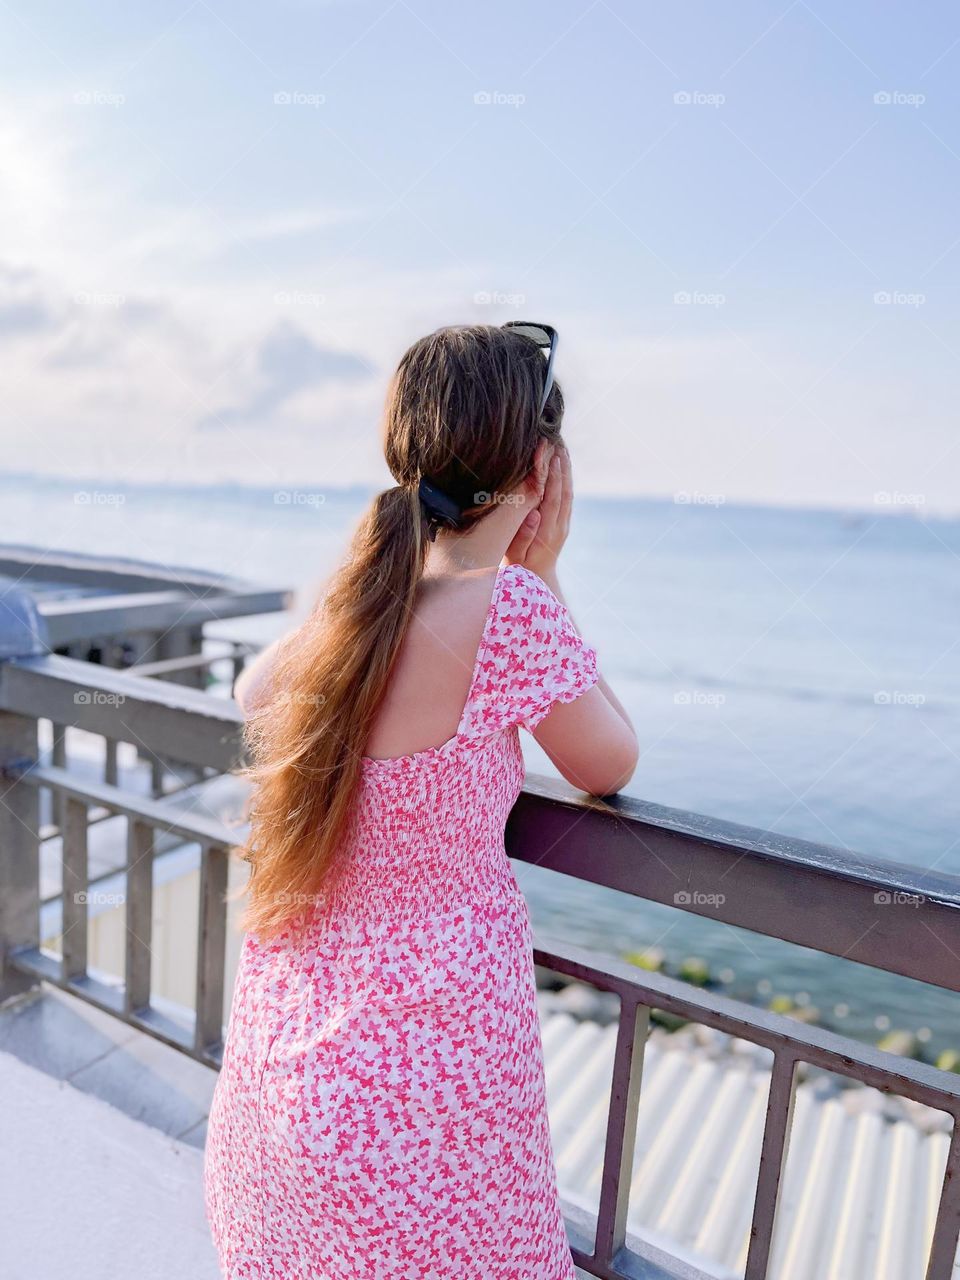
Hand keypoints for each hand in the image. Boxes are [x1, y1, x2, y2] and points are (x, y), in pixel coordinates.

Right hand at [505, 439, 571, 583]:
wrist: (536, 581)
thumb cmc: (518, 568)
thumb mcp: (515, 557)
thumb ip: (524, 536)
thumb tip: (534, 514)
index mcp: (547, 532)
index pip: (552, 498)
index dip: (552, 476)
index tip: (550, 454)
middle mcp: (559, 526)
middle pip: (564, 491)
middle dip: (561, 466)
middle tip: (558, 442)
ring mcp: (563, 525)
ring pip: (568, 492)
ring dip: (566, 470)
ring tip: (562, 448)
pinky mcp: (563, 523)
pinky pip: (567, 498)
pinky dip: (565, 479)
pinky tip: (561, 466)